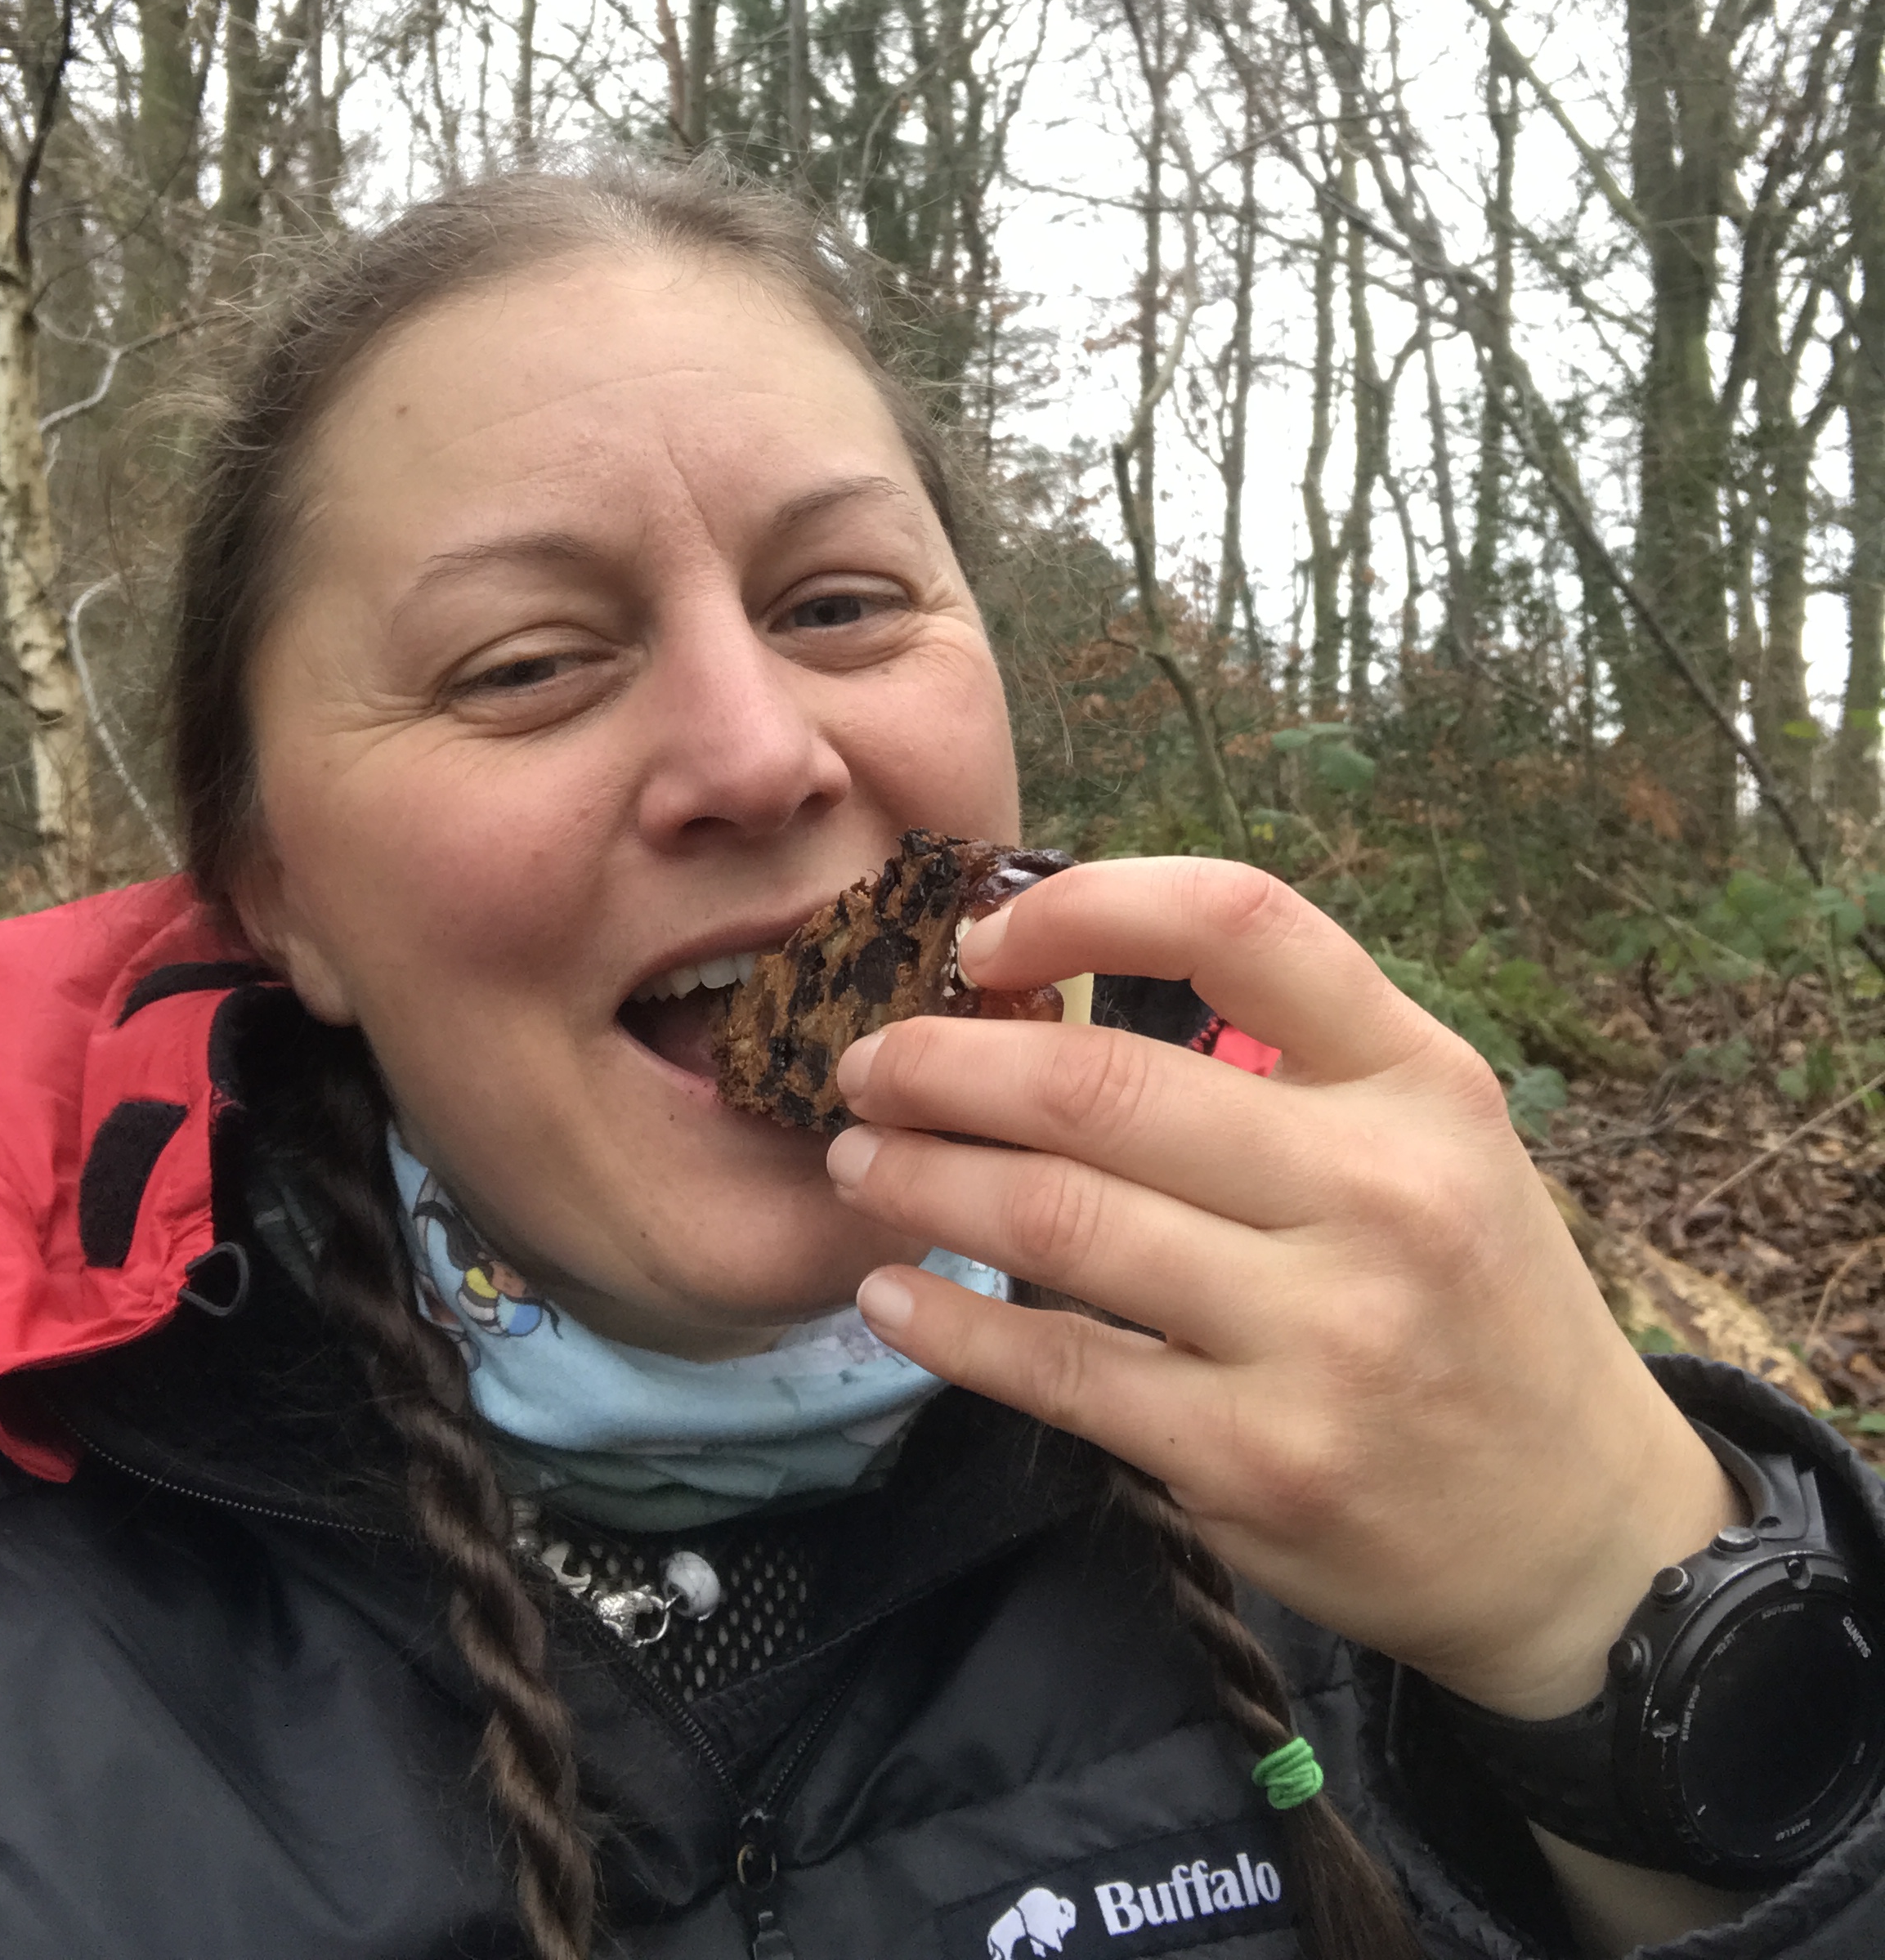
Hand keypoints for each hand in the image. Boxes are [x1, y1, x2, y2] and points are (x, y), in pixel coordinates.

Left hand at [826, 858, 1733, 1718]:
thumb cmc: (1475, 1303)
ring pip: (1058, 1224)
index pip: (1241, 923)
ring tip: (859, 1161)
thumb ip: (1288, 1058)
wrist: (1584, 1536)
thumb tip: (1056, 992)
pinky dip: (949, 1328)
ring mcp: (1320, 1335)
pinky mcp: (1257, 1461)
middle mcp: (1379, 1192)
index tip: (982, 938)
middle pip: (1103, 1087)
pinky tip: (891, 1295)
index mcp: (1422, 1081)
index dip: (1085, 906)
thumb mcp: (1434, 1138)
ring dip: (923, 1182)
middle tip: (865, 1064)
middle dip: (944, 1065)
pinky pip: (1058, 1372)